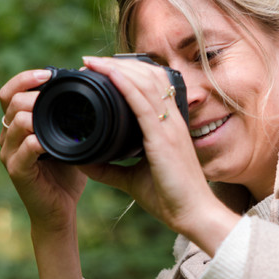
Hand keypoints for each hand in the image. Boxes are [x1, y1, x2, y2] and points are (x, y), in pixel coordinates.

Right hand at [0, 69, 88, 231]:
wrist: (60, 210)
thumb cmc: (66, 173)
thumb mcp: (68, 137)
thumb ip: (69, 116)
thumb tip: (87, 84)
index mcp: (17, 125)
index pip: (9, 92)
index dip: (24, 78)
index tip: (48, 73)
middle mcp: (8, 136)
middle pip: (11, 102)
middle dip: (33, 93)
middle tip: (54, 91)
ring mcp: (10, 154)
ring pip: (16, 122)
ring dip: (36, 114)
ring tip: (56, 115)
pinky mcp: (17, 172)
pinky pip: (24, 149)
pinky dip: (38, 142)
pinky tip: (51, 142)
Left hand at [77, 56, 237, 254]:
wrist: (194, 217)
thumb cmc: (170, 198)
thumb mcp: (132, 179)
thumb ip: (110, 169)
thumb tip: (84, 161)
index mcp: (168, 125)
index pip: (151, 84)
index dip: (127, 71)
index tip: (100, 69)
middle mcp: (172, 120)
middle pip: (148, 76)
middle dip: (118, 64)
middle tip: (90, 62)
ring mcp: (170, 127)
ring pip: (145, 83)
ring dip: (118, 68)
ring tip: (93, 63)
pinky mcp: (164, 138)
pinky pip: (144, 104)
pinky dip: (126, 85)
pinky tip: (111, 75)